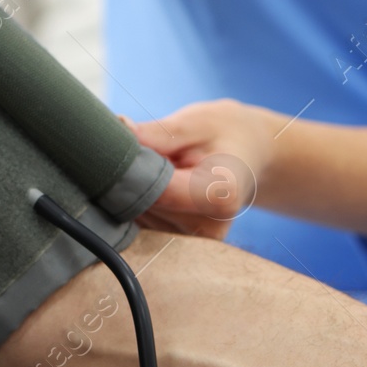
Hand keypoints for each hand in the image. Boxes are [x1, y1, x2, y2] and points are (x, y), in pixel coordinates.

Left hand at [127, 99, 279, 240]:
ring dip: (133, 190)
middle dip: (130, 178)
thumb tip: (117, 130)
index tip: (118, 147)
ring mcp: (195, 241)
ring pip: (138, 216)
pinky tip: (156, 183)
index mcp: (220, 195)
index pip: (157, 191)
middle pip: (145, 206)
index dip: (130, 170)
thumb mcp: (196, 122)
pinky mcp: (181, 243)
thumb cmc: (223, 133)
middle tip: (140, 149)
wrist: (249, 154)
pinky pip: (142, 223)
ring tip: (158, 166)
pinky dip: (138, 201)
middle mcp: (210, 227)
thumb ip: (157, 132)